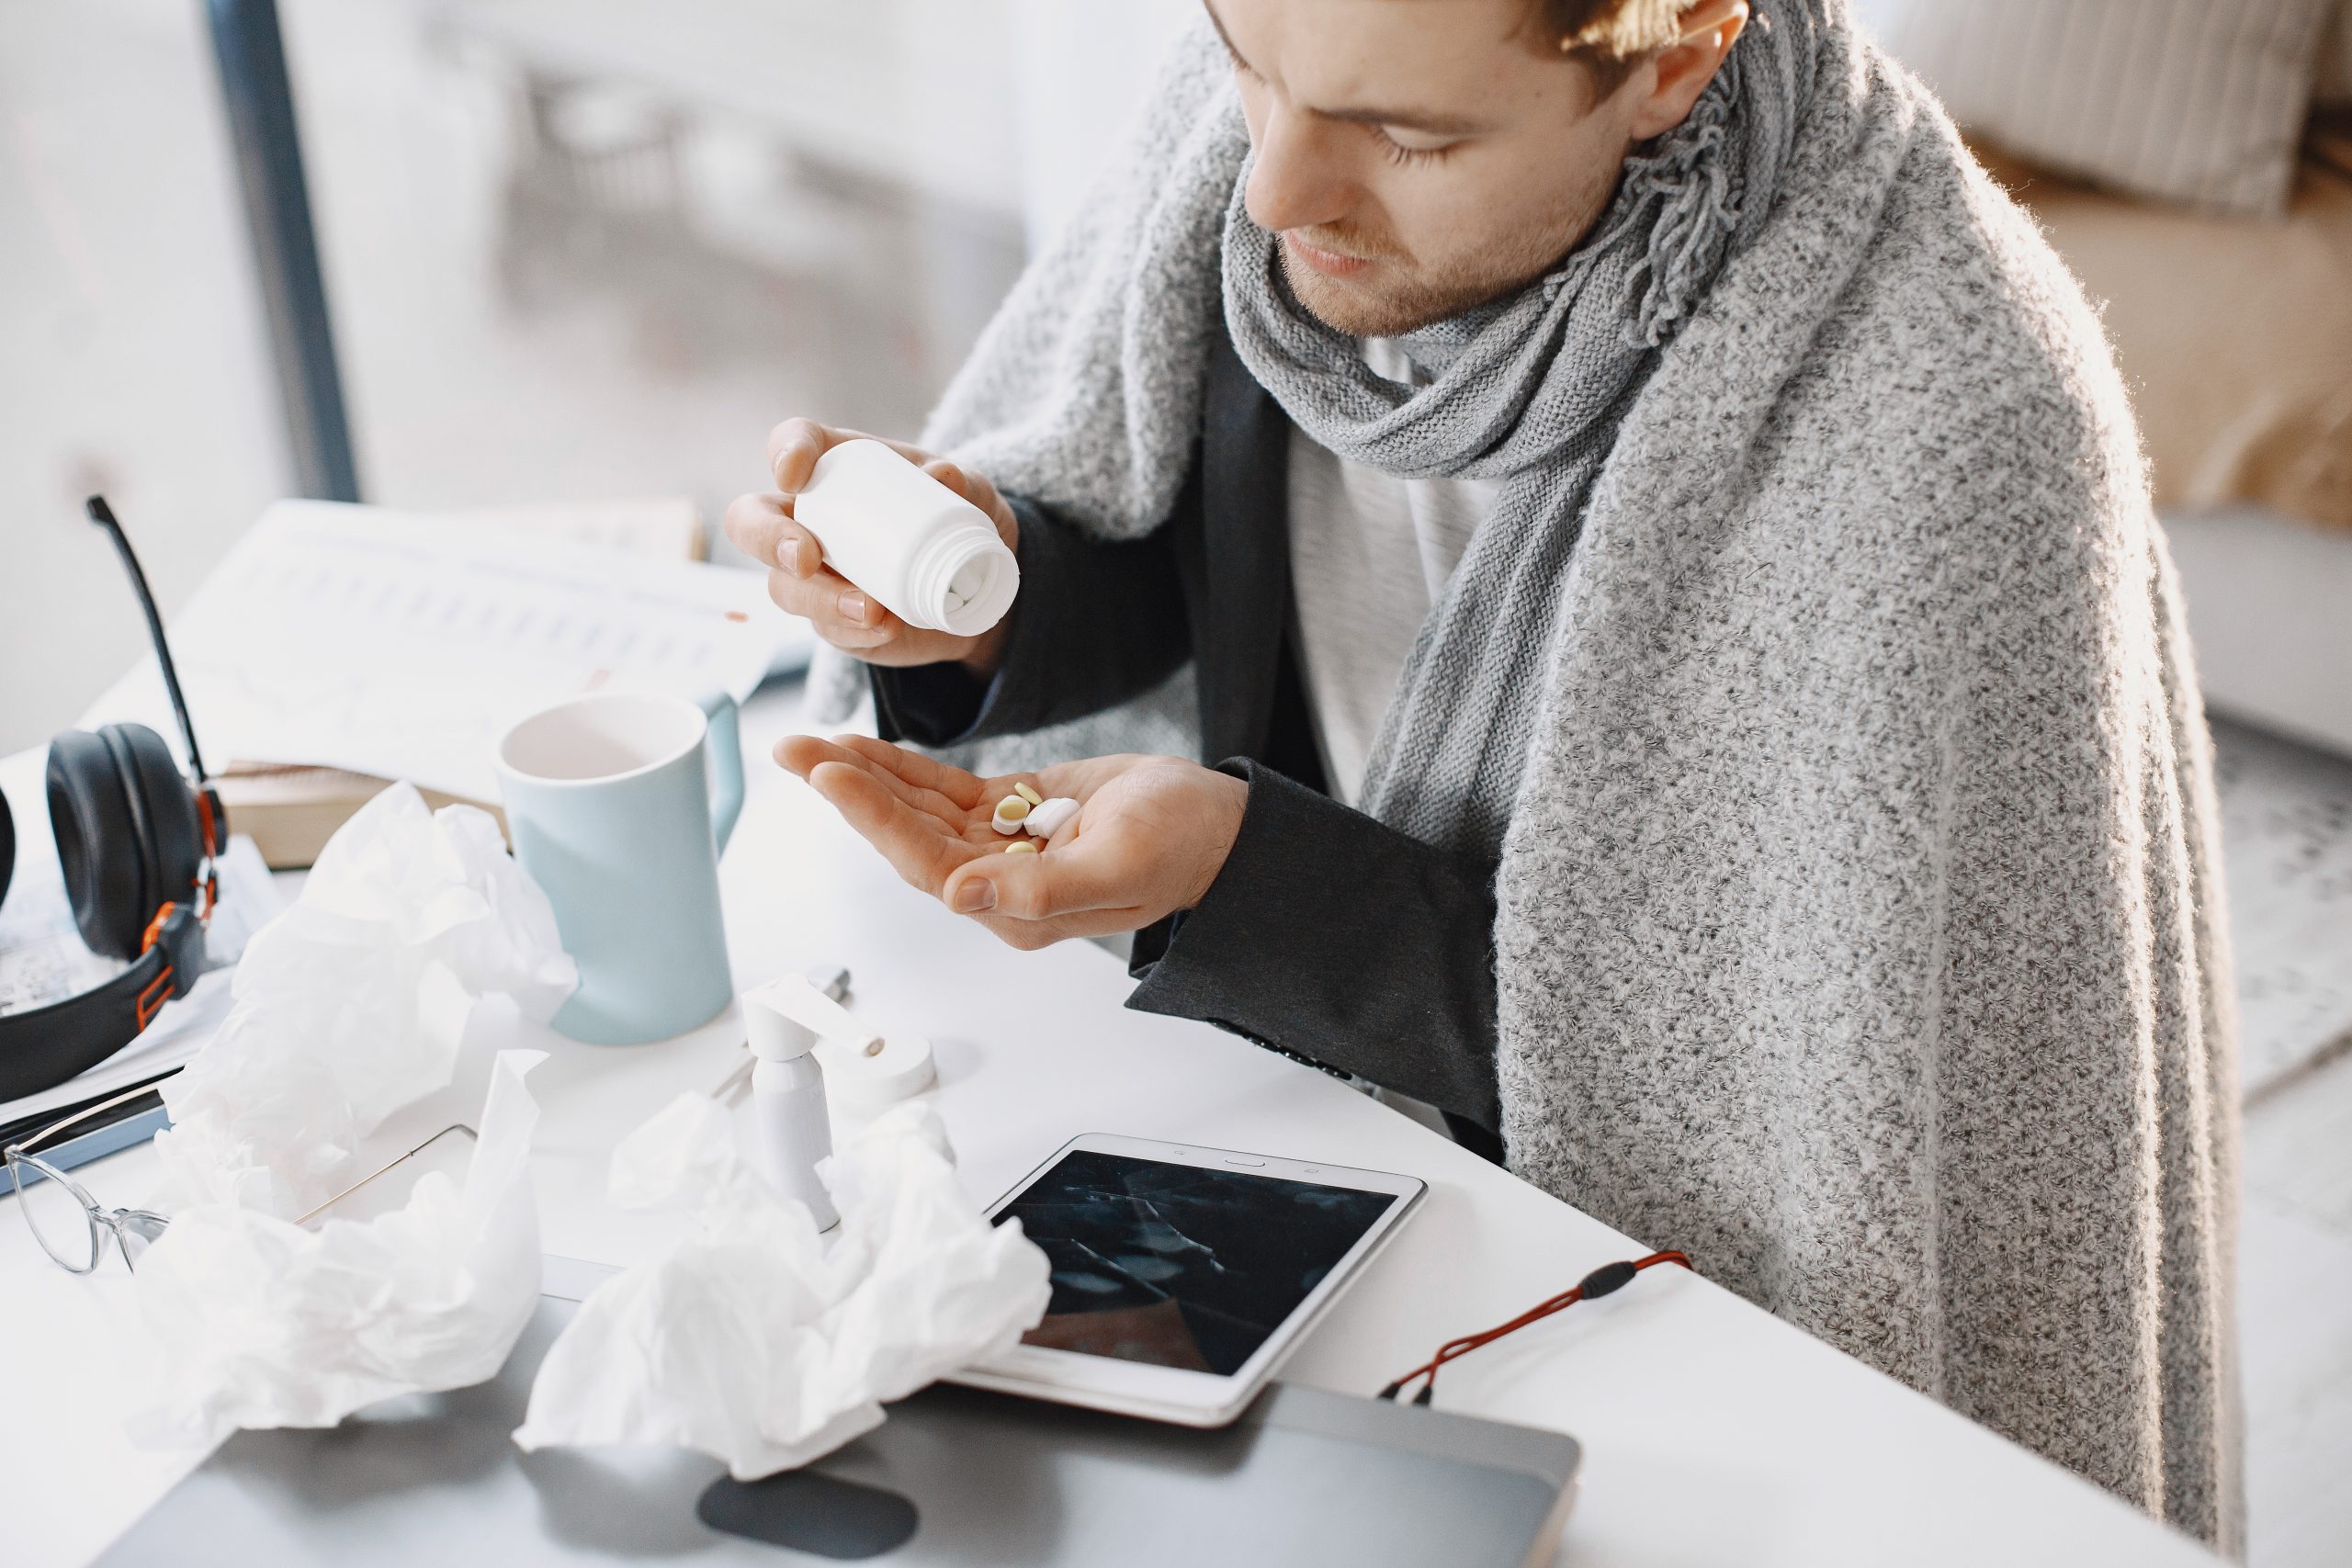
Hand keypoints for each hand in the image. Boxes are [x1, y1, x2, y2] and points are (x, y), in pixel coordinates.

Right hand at [723, 419, 1019, 674]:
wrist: (976, 584)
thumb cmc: (958, 517)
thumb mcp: (971, 492)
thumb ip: (961, 482)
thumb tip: (943, 475)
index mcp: (837, 466)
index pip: (793, 442)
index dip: (784, 451)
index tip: (795, 475)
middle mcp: (810, 516)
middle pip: (750, 520)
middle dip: (768, 538)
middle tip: (807, 558)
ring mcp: (814, 573)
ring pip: (784, 586)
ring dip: (821, 599)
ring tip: (873, 610)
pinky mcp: (832, 618)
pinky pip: (825, 627)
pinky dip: (854, 631)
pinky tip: (886, 629)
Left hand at [777, 734, 1248, 949]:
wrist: (1219, 828)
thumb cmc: (1184, 844)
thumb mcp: (1122, 861)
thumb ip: (1043, 888)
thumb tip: (960, 894)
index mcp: (1018, 907)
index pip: (926, 861)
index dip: (874, 817)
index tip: (830, 774)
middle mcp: (999, 884)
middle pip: (906, 836)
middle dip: (847, 792)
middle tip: (793, 749)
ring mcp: (1003, 850)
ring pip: (917, 812)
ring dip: (864, 778)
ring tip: (811, 745)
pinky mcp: (1013, 816)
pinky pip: (944, 794)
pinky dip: (904, 771)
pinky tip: (865, 751)